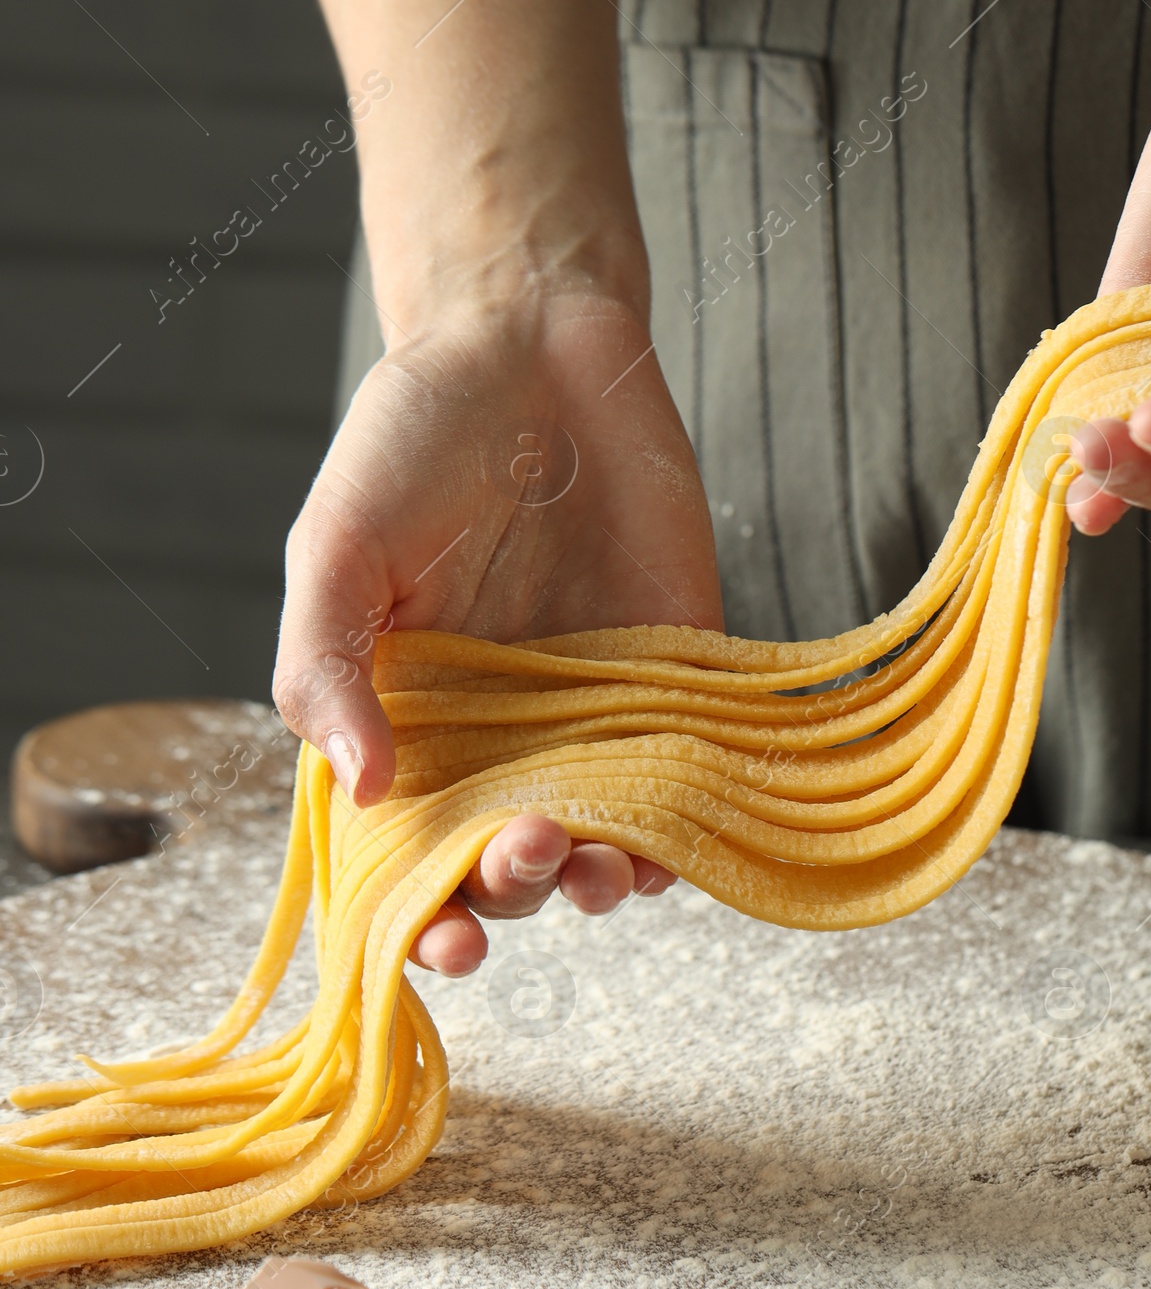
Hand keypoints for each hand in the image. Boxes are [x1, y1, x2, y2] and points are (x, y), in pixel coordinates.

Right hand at [273, 284, 721, 973]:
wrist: (532, 345)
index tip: (452, 943)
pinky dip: (684, 828)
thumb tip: (359, 785)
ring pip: (600, 841)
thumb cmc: (412, 441)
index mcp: (405, 726)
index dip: (429, 921)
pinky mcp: (673, 680)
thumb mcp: (336, 546)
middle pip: (509, 865)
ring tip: (601, 867)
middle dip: (520, 887)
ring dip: (602, 880)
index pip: (413, 859)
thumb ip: (326, 665)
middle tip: (531, 847)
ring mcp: (589, 717)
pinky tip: (674, 842)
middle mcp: (498, 739)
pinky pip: (685, 781)